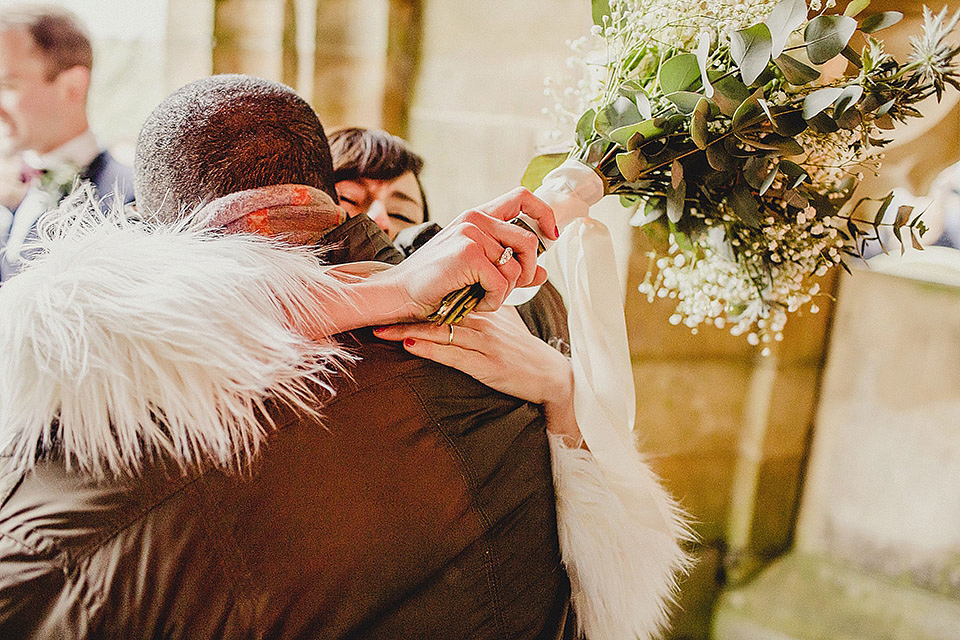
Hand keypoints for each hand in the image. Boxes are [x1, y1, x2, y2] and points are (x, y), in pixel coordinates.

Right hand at [370, 188, 558, 321]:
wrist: (399, 294)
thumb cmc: (435, 284)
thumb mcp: (478, 273)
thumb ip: (511, 269)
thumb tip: (543, 271)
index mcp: (478, 216)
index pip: (522, 197)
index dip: (543, 214)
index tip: (551, 236)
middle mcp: (475, 219)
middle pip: (528, 242)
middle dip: (526, 272)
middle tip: (506, 289)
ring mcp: (471, 234)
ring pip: (516, 267)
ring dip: (504, 292)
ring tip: (482, 298)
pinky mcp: (468, 253)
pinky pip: (501, 283)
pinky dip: (492, 301)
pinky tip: (473, 303)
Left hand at [373, 306, 582, 445]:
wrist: (553, 377)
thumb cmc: (525, 349)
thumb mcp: (508, 320)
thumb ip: (485, 306)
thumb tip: (465, 293)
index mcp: (486, 309)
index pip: (447, 297)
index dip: (419, 297)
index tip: (392, 295)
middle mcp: (484, 322)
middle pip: (438, 311)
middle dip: (404, 312)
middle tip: (374, 311)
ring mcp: (485, 344)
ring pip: (441, 331)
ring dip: (408, 330)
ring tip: (381, 330)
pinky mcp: (487, 366)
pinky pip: (452, 355)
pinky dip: (429, 349)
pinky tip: (409, 345)